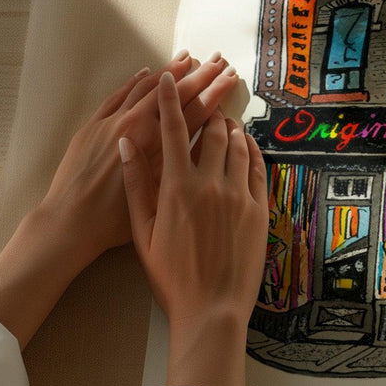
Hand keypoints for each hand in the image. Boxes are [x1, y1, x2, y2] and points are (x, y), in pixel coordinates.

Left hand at [39, 52, 240, 268]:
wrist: (69, 222)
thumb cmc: (116, 220)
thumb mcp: (159, 195)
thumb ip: (180, 164)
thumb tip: (203, 143)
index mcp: (157, 145)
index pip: (195, 110)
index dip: (215, 91)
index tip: (230, 76)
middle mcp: (136, 126)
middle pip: (175, 93)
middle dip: (200, 74)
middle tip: (219, 59)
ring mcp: (112, 122)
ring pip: (146, 88)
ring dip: (169, 71)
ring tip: (188, 57)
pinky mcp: (93, 125)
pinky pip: (118, 95)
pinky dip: (135, 81)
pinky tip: (147, 72)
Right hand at [120, 72, 268, 385]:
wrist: (211, 307)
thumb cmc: (171, 275)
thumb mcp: (142, 232)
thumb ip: (136, 185)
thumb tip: (126, 145)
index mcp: (177, 187)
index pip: (172, 130)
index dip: (170, 99)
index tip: (168, 77)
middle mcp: (211, 183)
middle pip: (212, 130)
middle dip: (207, 108)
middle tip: (206, 97)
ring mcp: (238, 194)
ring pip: (237, 145)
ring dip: (230, 127)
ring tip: (223, 120)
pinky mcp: (258, 208)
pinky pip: (256, 168)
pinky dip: (250, 150)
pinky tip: (245, 146)